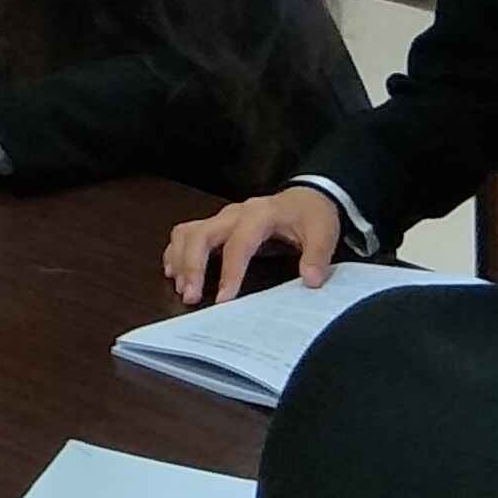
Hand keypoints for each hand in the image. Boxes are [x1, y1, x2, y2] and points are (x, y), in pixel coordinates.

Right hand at [163, 183, 345, 303]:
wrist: (307, 196)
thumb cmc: (311, 216)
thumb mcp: (323, 232)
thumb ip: (317, 256)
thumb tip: (311, 280)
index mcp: (259, 214)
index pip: (238, 244)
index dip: (229, 272)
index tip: (223, 301)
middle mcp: (235, 214)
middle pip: (201, 235)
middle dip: (192, 266)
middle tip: (190, 296)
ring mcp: (222, 218)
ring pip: (188, 232)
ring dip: (180, 260)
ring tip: (182, 289)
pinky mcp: (217, 224)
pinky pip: (186, 233)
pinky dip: (177, 253)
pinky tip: (174, 273)